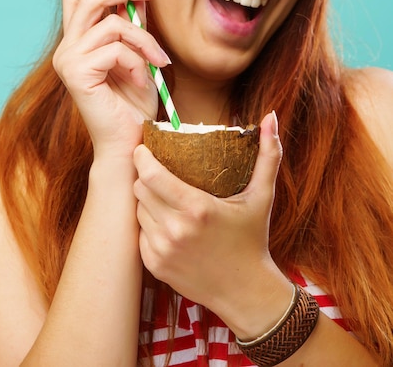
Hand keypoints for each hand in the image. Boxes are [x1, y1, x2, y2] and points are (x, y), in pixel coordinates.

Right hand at [52, 0, 169, 156]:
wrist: (129, 142)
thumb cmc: (134, 104)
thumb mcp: (139, 55)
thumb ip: (133, 25)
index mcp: (76, 43)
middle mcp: (66, 50)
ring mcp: (68, 61)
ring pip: (110, 25)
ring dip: (144, 39)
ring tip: (158, 61)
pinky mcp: (77, 74)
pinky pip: (116, 50)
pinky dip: (138, 62)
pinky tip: (142, 81)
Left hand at [133, 112, 283, 311]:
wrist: (246, 292)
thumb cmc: (254, 239)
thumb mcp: (263, 196)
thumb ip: (268, 155)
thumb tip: (271, 116)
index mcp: (197, 209)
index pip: (152, 175)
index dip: (142, 157)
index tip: (143, 148)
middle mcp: (175, 230)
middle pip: (140, 189)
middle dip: (143, 175)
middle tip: (153, 168)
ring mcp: (162, 250)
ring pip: (137, 211)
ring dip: (145, 199)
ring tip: (159, 192)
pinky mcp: (155, 266)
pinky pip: (140, 233)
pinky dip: (148, 223)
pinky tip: (164, 219)